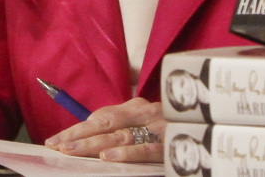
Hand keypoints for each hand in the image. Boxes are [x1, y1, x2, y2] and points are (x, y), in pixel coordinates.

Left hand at [45, 98, 165, 162]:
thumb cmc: (168, 130)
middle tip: (58, 146)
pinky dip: (125, 152)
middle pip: (107, 123)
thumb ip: (122, 126)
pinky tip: (107, 157)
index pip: (101, 116)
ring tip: (73, 151)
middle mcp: (147, 113)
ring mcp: (159, 128)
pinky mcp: (170, 144)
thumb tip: (88, 133)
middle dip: (80, 135)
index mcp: (137, 107)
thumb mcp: (144, 124)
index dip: (77, 127)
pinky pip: (146, 149)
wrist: (209, 126)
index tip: (55, 140)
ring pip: (121, 135)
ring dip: (95, 144)